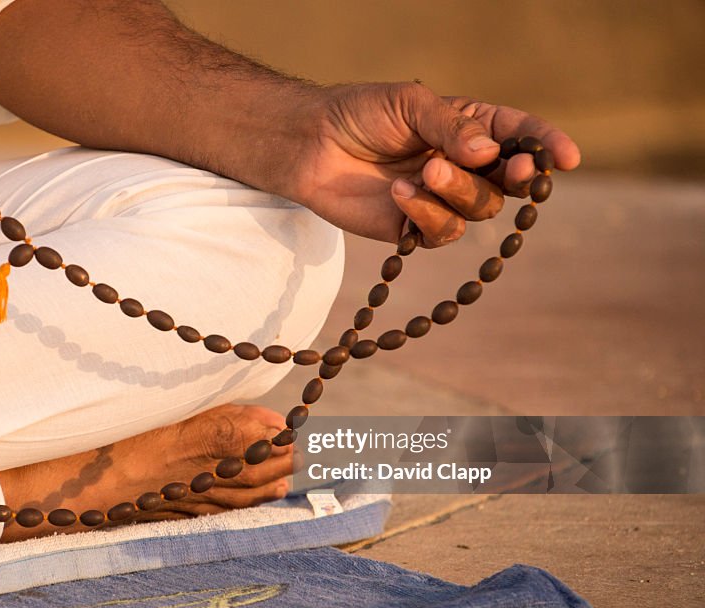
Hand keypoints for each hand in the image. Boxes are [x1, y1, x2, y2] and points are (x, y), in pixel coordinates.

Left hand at [289, 82, 580, 245]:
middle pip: (508, 181)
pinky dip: (426, 213)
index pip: (518, 135)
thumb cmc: (359, 114)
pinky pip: (441, 232)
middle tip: (512, 167)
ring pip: (478, 208)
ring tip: (425, 171)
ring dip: (458, 191)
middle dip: (515, 176)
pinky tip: (400, 193)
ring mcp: (441, 199)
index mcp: (469, 127)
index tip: (568, 157)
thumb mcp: (409, 104)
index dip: (546, 145)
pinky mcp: (414, 228)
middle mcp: (462, 165)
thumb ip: (451, 126)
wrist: (311, 145)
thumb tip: (489, 154)